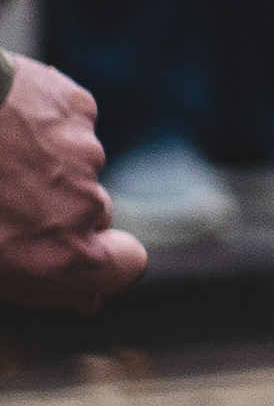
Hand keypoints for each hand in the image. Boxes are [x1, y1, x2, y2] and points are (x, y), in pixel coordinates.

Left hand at [0, 56, 150, 308]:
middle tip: (3, 196)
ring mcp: (84, 152)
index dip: (111, 262)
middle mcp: (83, 205)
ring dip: (41, 166)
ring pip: (75, 168)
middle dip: (58, 210)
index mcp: (58, 254)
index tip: (80, 254)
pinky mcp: (77, 107)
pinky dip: (40, 127)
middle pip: (92, 214)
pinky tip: (1, 123)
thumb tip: (88, 298)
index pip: (128, 266)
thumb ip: (39, 284)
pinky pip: (68, 126)